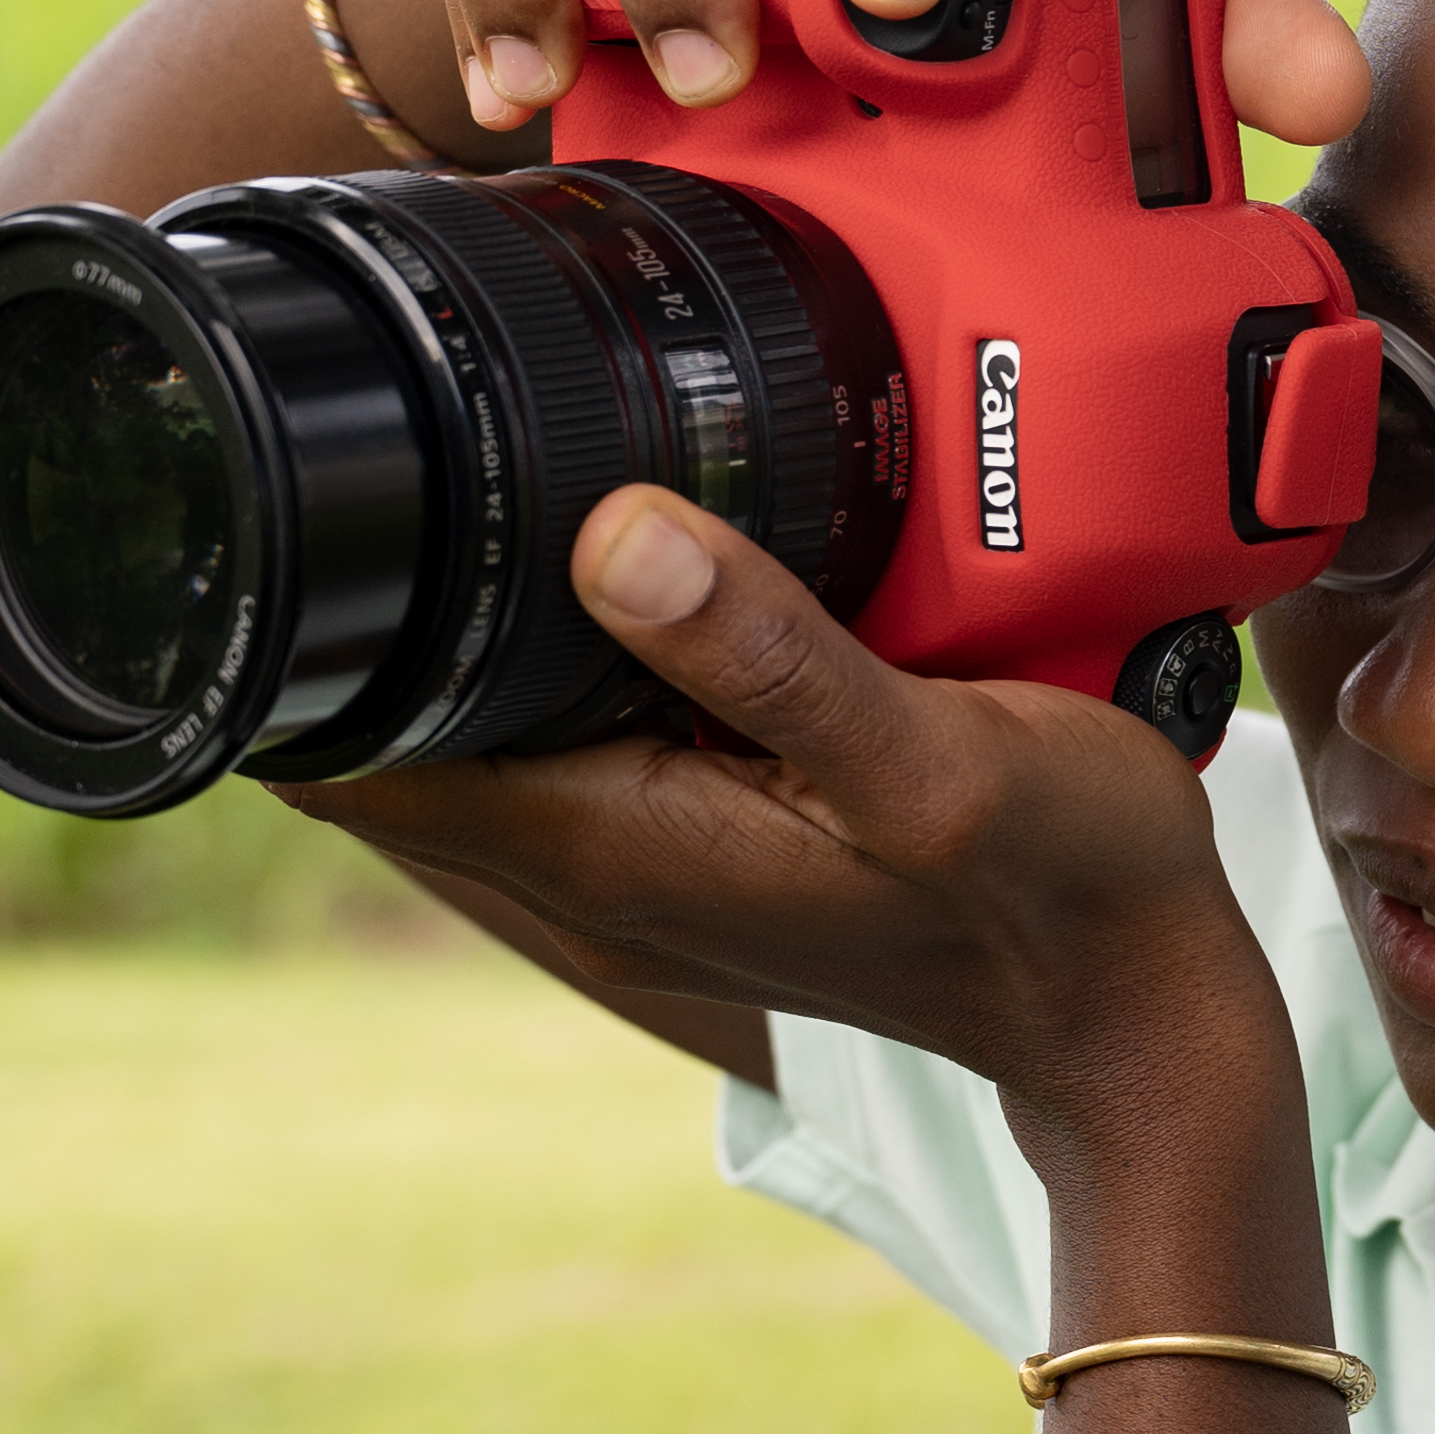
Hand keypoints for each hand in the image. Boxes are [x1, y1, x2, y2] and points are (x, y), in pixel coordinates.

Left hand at [284, 480, 1291, 1151]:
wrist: (1141, 1009)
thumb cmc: (1059, 895)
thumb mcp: (935, 762)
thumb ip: (773, 656)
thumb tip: (608, 533)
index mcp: (609, 842)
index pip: (350, 755)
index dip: (294, 632)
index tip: (293, 489)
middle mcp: (595, 858)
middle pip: (386, 723)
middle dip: (356, 596)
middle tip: (377, 424)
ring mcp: (642, 848)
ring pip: (473, 713)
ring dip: (458, 610)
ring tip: (473, 455)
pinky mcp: (700, 822)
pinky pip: (568, 717)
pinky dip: (557, 638)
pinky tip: (620, 543)